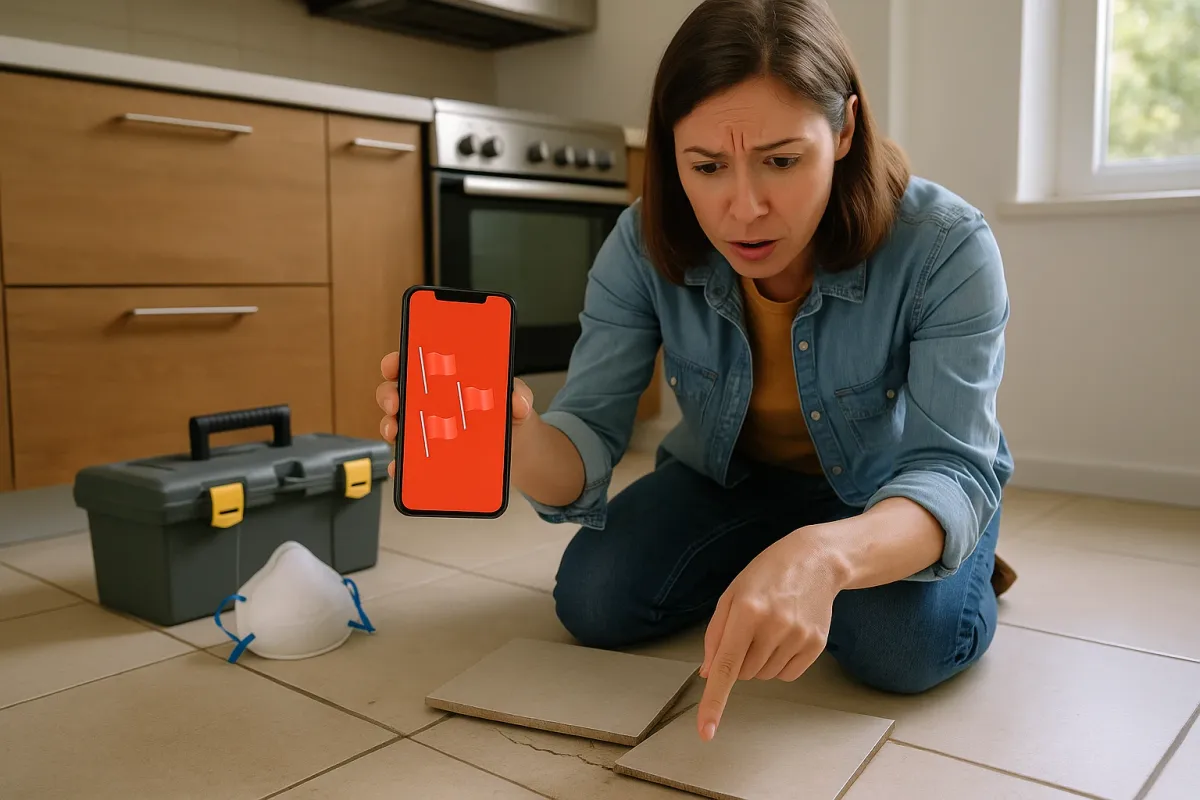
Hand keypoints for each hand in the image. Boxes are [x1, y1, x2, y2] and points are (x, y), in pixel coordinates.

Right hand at [376, 351, 534, 477]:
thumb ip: (519, 395)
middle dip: (389, 395)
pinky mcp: (427, 454)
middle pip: (396, 392)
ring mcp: (425, 428)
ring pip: (396, 423)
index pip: (414, 362)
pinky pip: (407, 459)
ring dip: (390, 427)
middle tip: (396, 403)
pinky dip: (400, 464)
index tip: (394, 365)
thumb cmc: (508, 414)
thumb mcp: (516, 400)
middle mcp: (428, 401)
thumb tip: (517, 400)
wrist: (516, 449)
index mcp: (445, 378)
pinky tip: (401, 468)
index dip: (397, 361)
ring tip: (397, 434)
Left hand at [696, 529, 843, 740]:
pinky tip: (785, 636)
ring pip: (764, 676)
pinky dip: (780, 664)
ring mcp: (798, 637)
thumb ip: (716, 634)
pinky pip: (787, 675)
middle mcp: (773, 626)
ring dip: (760, 661)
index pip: (725, 666)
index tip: (707, 730)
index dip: (714, 701)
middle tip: (751, 629)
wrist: (815, 561)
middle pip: (744, 674)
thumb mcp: (732, 594)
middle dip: (740, 659)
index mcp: (746, 611)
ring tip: (770, 627)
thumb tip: (706, 673)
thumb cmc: (766, 575)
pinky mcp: (816, 646)